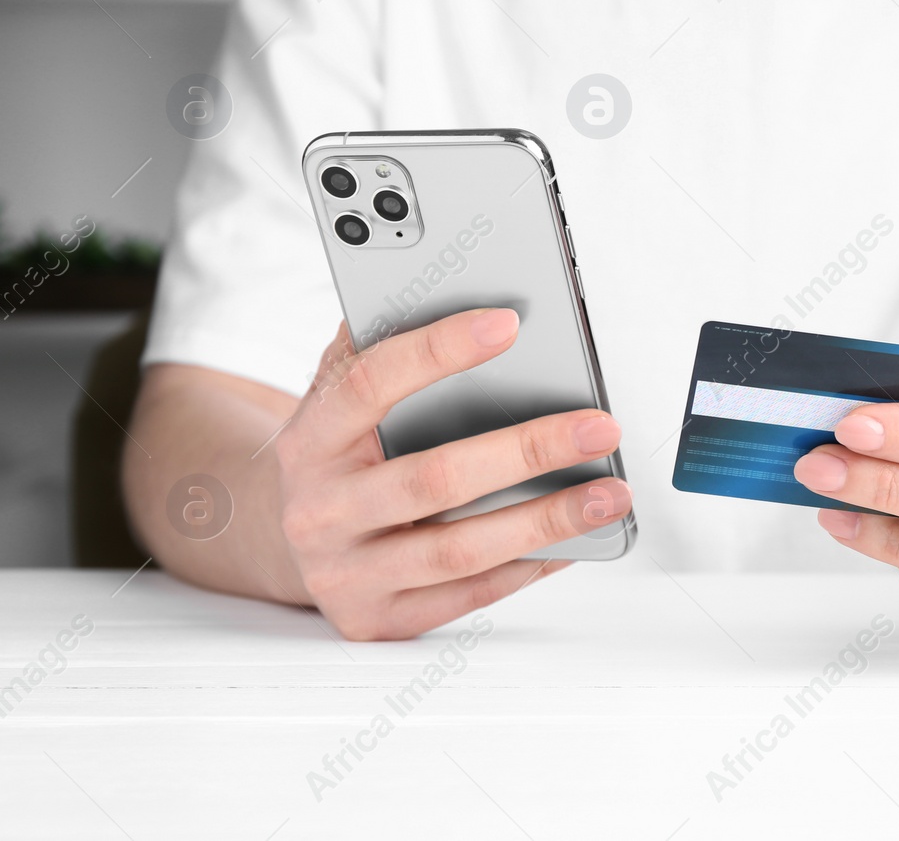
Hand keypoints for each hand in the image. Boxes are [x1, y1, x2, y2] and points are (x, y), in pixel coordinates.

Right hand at [272, 308, 631, 639]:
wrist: (280, 541)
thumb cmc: (337, 455)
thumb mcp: (336, 396)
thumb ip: (378, 344)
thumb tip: (451, 285)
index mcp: (310, 439)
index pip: (370, 384)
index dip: (438, 350)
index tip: (509, 323)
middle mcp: (320, 510)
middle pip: (434, 478)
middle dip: (528, 451)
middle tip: (598, 427)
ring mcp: (346, 572)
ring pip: (459, 548)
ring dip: (547, 519)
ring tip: (610, 492)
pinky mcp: (377, 620)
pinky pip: (468, 594)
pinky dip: (529, 565)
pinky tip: (576, 539)